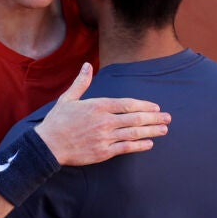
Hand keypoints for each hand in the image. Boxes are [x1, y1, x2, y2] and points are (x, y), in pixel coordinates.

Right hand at [35, 63, 170, 165]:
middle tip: (168, 118)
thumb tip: (87, 65)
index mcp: (98, 106)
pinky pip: (126, 148)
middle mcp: (105, 121)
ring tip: (164, 130)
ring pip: (134, 133)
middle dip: (154, 118)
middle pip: (135, 118)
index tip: (156, 107)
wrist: (48, 145)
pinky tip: (149, 143)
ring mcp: (105, 137)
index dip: (144, 106)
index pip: (128, 104)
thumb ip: (81, 82)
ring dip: (152, 131)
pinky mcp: (103, 152)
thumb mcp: (68, 98)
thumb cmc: (57, 121)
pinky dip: (139, 146)